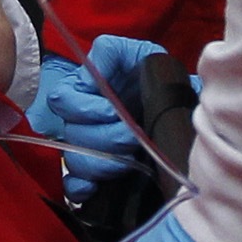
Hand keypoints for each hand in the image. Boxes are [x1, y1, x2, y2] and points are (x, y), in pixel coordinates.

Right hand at [31, 34, 164, 202]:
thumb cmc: (160, 80)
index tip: (114, 111)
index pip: (63, 99)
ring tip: (129, 160)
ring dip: (100, 163)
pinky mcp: (94, 173)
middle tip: (132, 137)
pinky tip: (97, 188)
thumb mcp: (144, 56)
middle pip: (71, 133)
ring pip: (74, 161)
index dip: (86, 108)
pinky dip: (83, 188)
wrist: (179, 110)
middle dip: (104, 137)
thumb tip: (94, 65)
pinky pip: (74, 186)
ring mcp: (86, 147)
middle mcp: (80, 118)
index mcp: (86, 89)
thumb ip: (114, 53)